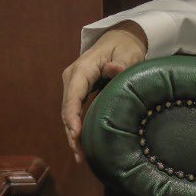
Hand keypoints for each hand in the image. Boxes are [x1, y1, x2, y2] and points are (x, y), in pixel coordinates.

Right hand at [61, 24, 146, 162]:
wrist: (120, 39)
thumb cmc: (125, 47)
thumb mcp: (128, 53)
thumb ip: (121, 64)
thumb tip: (113, 69)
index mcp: (82, 69)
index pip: (73, 96)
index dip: (73, 117)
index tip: (76, 135)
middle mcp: (72, 78)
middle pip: (67, 108)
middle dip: (72, 132)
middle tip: (80, 154)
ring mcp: (73, 85)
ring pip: (68, 113)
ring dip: (72, 134)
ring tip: (81, 156)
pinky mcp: (77, 91)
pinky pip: (74, 111)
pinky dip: (76, 128)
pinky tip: (81, 145)